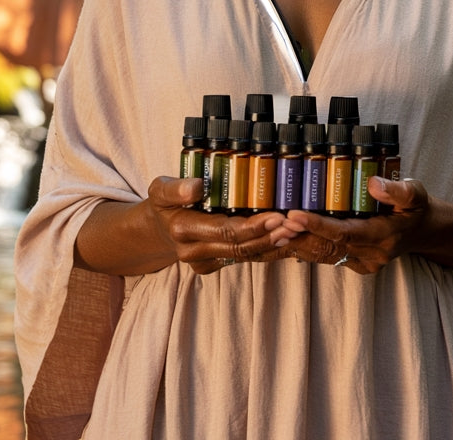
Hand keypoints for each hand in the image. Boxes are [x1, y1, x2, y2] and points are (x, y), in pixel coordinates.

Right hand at [148, 177, 305, 274]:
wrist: (157, 228)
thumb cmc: (164, 203)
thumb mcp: (161, 189)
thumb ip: (176, 188)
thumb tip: (197, 186)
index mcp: (183, 229)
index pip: (225, 230)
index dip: (253, 226)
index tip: (277, 216)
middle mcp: (193, 251)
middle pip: (238, 246)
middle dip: (269, 236)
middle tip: (294, 224)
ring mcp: (203, 262)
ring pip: (243, 256)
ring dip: (270, 244)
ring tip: (294, 231)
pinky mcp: (213, 265)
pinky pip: (242, 259)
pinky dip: (264, 249)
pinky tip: (283, 240)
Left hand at [282, 177, 430, 274]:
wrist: (424, 231)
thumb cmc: (417, 207)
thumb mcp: (415, 193)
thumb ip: (397, 190)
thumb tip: (373, 183)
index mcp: (384, 236)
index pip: (345, 233)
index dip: (317, 225)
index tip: (294, 214)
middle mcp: (372, 255)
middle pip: (328, 248)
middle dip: (300, 236)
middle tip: (275, 222)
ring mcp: (364, 263)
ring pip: (325, 256)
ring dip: (299, 244)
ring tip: (274, 229)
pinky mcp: (356, 264)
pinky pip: (328, 258)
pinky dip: (307, 248)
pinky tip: (288, 238)